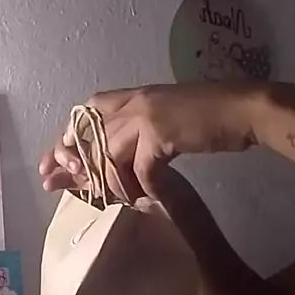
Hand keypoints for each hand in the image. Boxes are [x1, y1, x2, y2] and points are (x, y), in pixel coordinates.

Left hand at [39, 83, 258, 198]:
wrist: (243, 109)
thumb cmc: (210, 115)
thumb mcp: (165, 117)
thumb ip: (139, 132)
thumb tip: (114, 160)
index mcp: (133, 96)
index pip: (85, 113)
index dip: (66, 136)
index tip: (52, 159)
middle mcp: (133, 103)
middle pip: (87, 136)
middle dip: (69, 162)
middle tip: (52, 183)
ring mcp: (145, 116)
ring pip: (107, 156)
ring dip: (108, 182)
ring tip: (114, 199)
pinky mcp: (159, 134)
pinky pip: (138, 170)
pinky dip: (140, 188)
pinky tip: (147, 199)